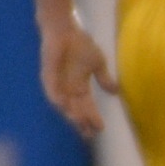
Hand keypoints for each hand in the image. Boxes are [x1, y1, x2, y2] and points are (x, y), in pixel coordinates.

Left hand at [38, 18, 117, 137]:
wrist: (66, 30)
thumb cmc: (80, 44)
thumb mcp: (97, 63)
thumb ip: (103, 78)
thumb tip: (116, 91)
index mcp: (80, 87)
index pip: (87, 107)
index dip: (93, 118)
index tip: (100, 129)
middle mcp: (68, 89)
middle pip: (76, 111)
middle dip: (82, 123)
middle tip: (88, 135)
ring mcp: (57, 84)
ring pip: (64, 105)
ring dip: (70, 114)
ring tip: (78, 123)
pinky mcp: (48, 76)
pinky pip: (51, 91)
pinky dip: (57, 99)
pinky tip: (64, 106)